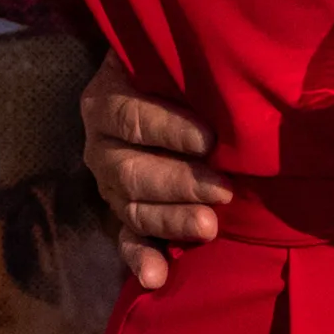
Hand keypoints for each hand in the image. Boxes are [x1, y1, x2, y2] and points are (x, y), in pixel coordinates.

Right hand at [79, 53, 226, 292]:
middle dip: (179, 183)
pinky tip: (156, 278)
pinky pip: (127, 239)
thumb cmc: (179, 67)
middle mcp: (100, 143)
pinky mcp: (123, 213)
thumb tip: (233, 59)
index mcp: (107, 100)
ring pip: (133, 208)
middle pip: (132, 169)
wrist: (156, 86)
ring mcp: (110, 183)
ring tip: (209, 227)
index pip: (132, 116)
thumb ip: (192, 60)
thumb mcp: (173, 55)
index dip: (170, 129)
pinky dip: (141, 259)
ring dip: (171, 220)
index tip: (210, 139)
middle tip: (223, 190)